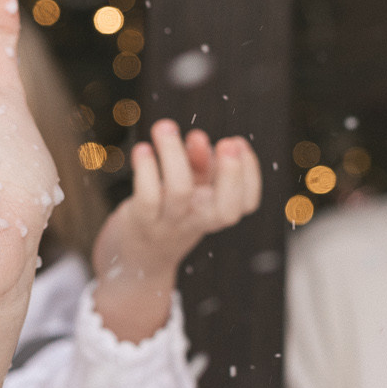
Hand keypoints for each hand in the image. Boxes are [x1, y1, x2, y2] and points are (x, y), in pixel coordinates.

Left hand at [91, 120, 260, 342]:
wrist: (136, 260)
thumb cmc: (167, 213)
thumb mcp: (190, 189)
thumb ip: (198, 164)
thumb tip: (198, 138)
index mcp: (214, 212)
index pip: (247, 203)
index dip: (250, 173)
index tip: (238, 142)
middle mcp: (197, 221)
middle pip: (225, 209)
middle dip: (231, 173)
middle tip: (226, 141)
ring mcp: (169, 224)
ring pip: (179, 192)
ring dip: (174, 154)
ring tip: (165, 127)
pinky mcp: (140, 222)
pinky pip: (146, 197)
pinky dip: (145, 170)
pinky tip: (142, 149)